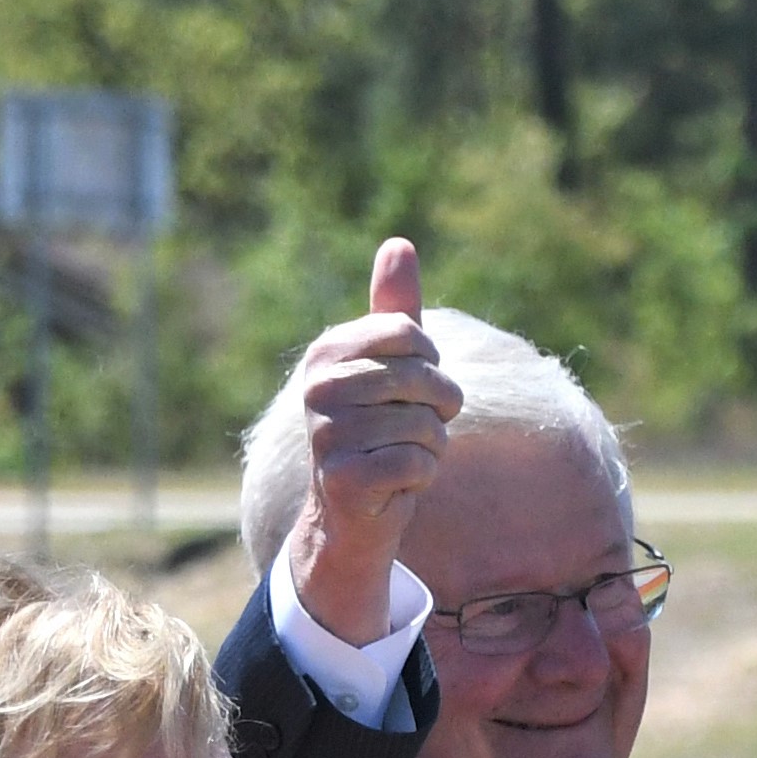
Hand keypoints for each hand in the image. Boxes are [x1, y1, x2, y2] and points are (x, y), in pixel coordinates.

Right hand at [284, 237, 460, 645]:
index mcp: (328, 352)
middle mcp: (318, 388)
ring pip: (425, 426)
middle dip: (437, 409)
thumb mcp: (388, 367)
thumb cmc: (378, 431)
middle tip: (415, 427)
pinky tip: (395, 484)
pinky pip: (417, 464)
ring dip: (430, 447)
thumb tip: (399, 244)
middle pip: (423, 380)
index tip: (415, 387)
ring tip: (401, 456)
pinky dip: (421, 478)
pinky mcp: (344, 479)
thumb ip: (395, 310)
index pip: (412, 335)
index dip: (432, 364)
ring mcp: (327, 435)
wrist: (352, 514)